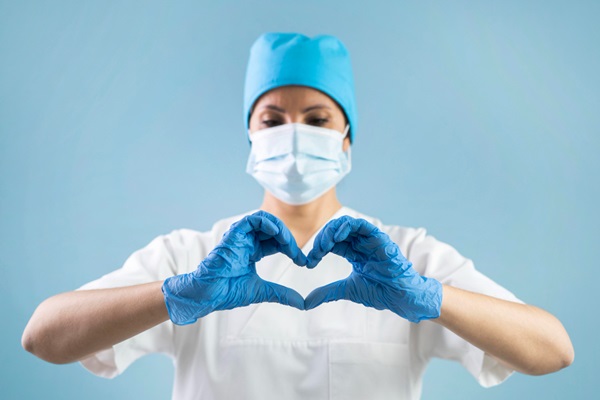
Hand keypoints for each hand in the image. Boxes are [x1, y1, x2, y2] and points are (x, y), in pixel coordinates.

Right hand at [162, 211, 306, 324]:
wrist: (209, 294)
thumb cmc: (228, 292)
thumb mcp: (262, 291)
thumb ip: (281, 294)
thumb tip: (302, 303)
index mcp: (252, 251)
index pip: (277, 242)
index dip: (291, 249)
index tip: (302, 262)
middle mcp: (247, 241)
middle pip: (273, 230)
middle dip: (288, 239)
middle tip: (298, 254)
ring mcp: (240, 237)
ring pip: (264, 220)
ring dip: (280, 228)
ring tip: (289, 243)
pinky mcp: (233, 234)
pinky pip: (252, 220)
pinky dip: (266, 223)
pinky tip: (277, 234)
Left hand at [305, 216, 441, 322]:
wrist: (399, 297)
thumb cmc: (379, 292)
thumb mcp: (346, 290)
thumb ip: (327, 292)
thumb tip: (306, 302)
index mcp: (354, 253)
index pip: (332, 243)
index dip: (318, 249)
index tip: (309, 262)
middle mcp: (361, 244)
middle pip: (336, 231)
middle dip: (322, 239)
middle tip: (314, 252)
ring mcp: (370, 240)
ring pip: (347, 225)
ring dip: (332, 231)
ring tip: (324, 245)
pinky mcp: (380, 239)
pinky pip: (363, 226)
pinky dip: (348, 226)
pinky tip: (337, 236)